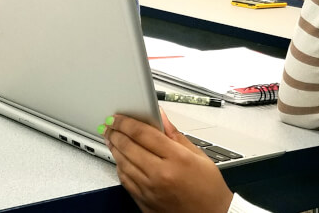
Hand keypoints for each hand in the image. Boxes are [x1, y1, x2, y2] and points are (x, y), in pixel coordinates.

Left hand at [103, 109, 233, 212]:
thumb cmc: (208, 188)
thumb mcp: (198, 155)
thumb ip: (175, 134)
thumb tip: (161, 116)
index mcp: (176, 159)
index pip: (143, 133)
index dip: (126, 122)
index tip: (119, 117)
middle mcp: (161, 174)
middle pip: (128, 147)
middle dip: (116, 132)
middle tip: (110, 125)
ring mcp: (150, 190)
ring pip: (123, 163)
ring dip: (114, 148)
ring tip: (112, 138)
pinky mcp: (145, 202)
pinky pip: (125, 181)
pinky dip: (119, 167)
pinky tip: (120, 159)